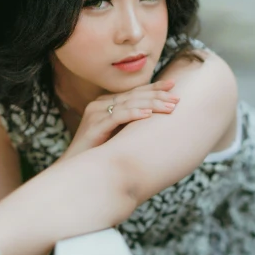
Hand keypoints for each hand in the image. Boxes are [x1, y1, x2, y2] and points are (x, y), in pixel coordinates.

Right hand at [60, 79, 179, 160]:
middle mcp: (100, 104)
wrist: (77, 169)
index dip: (154, 88)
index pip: (134, 92)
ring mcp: (96, 114)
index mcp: (105, 103)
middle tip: (177, 98)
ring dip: (152, 104)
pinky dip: (134, 113)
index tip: (173, 85)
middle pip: (134, 95)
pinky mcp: (94, 126)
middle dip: (157, 95)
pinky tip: (148, 115)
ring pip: (128, 103)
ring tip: (170, 107)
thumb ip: (132, 124)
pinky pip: (117, 116)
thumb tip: (159, 121)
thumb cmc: (100, 154)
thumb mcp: (118, 134)